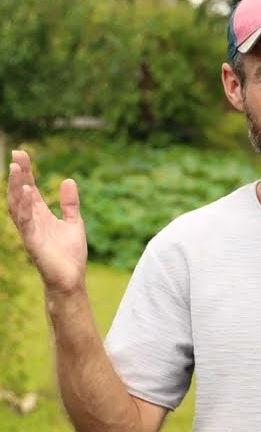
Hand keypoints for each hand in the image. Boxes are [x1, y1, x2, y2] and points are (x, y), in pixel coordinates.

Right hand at [6, 150, 86, 294]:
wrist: (71, 278)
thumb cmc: (69, 254)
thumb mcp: (74, 222)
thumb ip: (70, 203)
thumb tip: (68, 180)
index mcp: (40, 214)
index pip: (30, 188)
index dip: (26, 171)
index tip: (22, 153)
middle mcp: (32, 219)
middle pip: (20, 192)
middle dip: (18, 174)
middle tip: (16, 154)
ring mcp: (30, 229)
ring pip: (17, 204)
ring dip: (15, 187)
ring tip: (15, 168)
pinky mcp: (32, 240)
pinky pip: (24, 220)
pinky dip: (24, 205)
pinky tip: (25, 191)